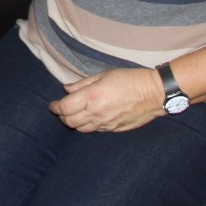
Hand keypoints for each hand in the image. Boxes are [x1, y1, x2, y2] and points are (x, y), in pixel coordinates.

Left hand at [49, 67, 164, 132]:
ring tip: (74, 115)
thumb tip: (67, 89)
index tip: (52, 105)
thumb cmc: (129, 79)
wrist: (153, 93)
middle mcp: (96, 113)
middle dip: (62, 116)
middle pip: (69, 122)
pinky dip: (88, 126)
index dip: (55, 107)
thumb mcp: (104, 75)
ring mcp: (105, 123)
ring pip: (81, 129)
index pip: (64, 108)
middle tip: (62, 109)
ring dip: (74, 123)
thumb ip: (83, 83)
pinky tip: (90, 118)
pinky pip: (95, 131)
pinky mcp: (114, 129)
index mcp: (92, 97)